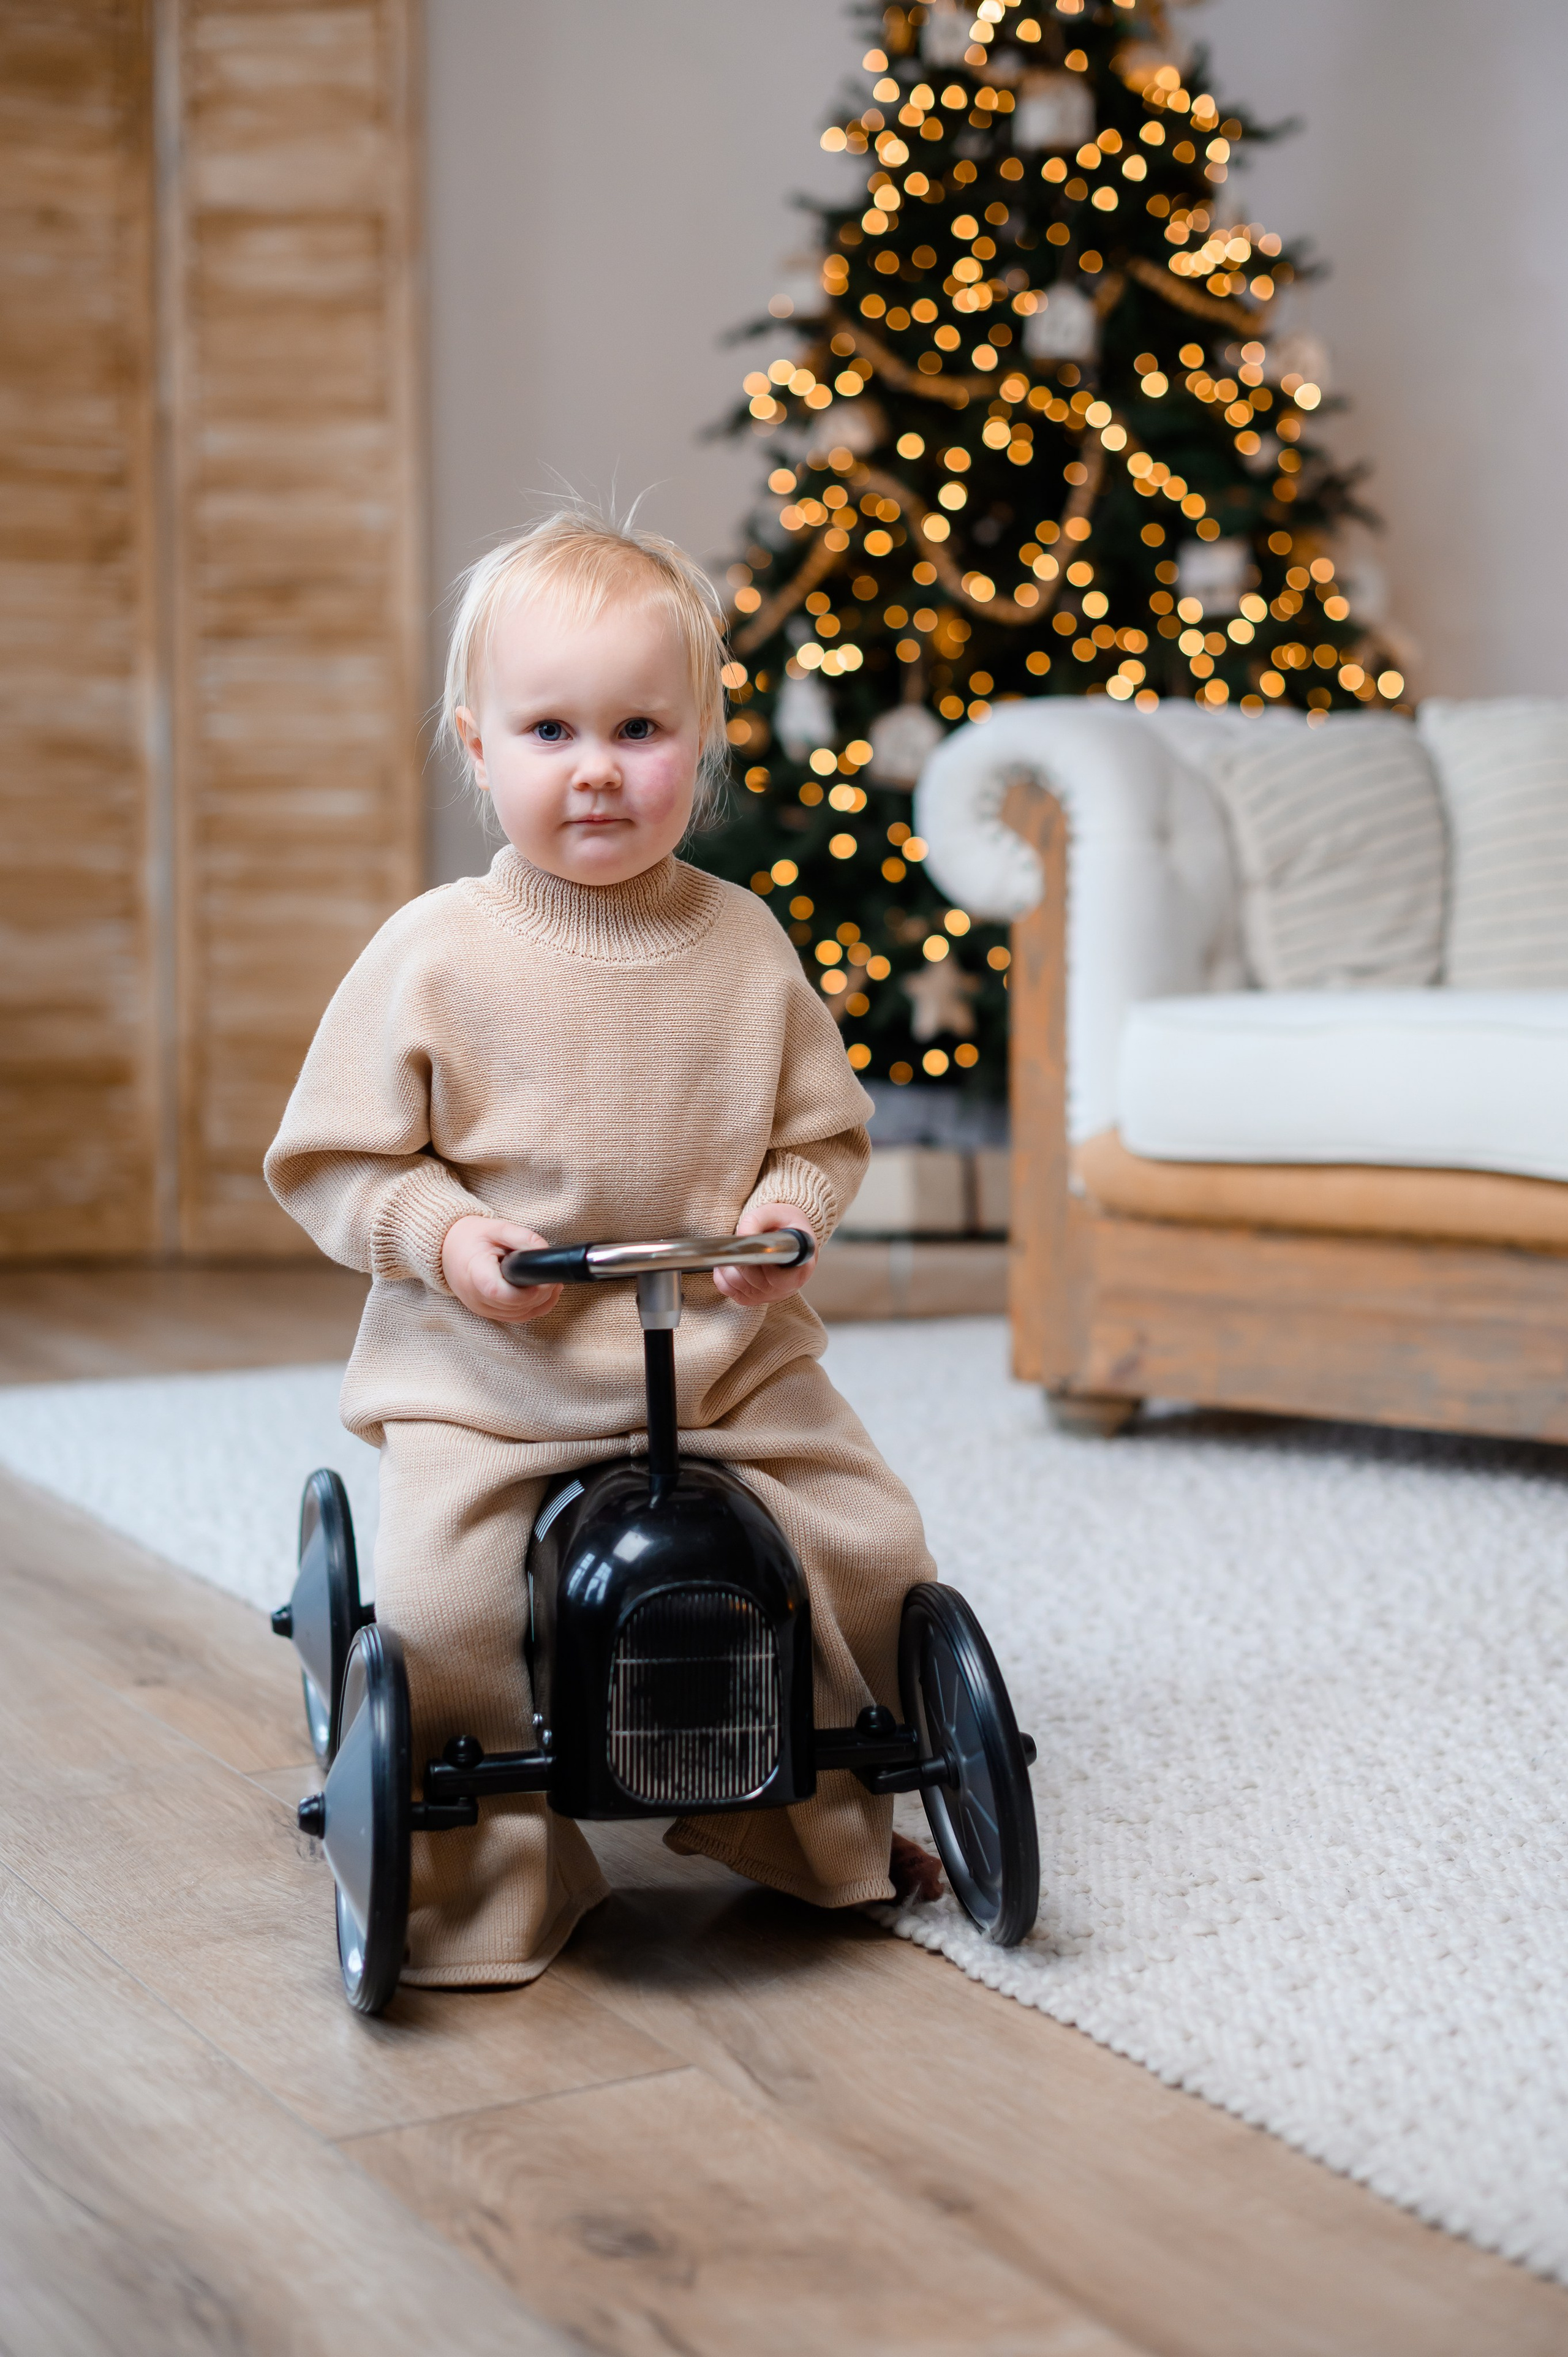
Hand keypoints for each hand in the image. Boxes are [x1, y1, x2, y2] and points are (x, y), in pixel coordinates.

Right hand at [441, 1217, 562, 1324]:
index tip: (543, 1280)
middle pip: (514, 1306)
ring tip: (551, 1283)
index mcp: (474, 1272)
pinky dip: (534, 1308)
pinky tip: (544, 1293)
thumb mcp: (497, 1228)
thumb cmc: (471, 1237)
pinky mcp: (488, 1313)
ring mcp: (481, 1308)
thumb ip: (523, 1238)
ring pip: (519, 1315)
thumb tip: (546, 1252)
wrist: (447, 1249)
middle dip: (540, 1294)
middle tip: (554, 1277)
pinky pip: (516, 1317)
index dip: (526, 1291)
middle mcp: (475, 1296)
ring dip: (540, 1302)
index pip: (499, 1292)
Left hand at [712, 1201, 816, 1306]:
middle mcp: (787, 1287)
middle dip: (740, 1259)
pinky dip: (723, 1278)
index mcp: (800, 1268)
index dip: (760, 1261)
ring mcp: (770, 1295)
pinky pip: (731, 1292)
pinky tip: (728, 1264)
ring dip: (728, 1268)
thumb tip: (742, 1235)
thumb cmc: (788, 1227)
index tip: (751, 1248)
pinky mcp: (755, 1299)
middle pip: (754, 1280)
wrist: (790, 1238)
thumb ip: (757, 1220)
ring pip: (739, 1286)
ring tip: (731, 1252)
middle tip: (736, 1245)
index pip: (778, 1276)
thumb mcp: (777, 1213)